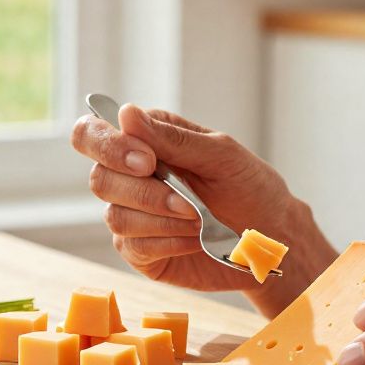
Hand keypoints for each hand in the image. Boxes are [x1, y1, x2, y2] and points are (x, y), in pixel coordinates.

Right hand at [71, 104, 334, 313]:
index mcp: (145, 141)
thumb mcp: (221, 155)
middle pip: (99, 179)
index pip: (92, 134)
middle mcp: (131, 176)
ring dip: (163, 220)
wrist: (272, 239)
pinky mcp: (140, 251)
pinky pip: (134, 246)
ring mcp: (133, 214)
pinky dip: (170, 241)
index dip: (108, 146)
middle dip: (145, 193)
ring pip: (115, 216)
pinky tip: (196, 240)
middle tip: (189, 202)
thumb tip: (125, 113)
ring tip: (200, 222)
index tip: (148, 162)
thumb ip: (171, 138)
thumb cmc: (251, 189)